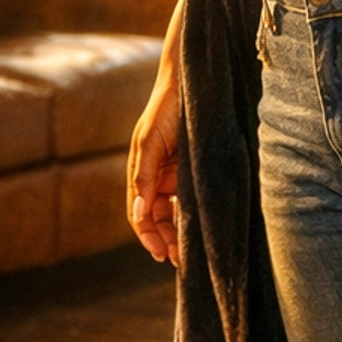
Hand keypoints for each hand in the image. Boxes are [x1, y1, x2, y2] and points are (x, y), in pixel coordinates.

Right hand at [128, 70, 181, 265]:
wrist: (191, 82)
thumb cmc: (165, 108)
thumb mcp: (150, 143)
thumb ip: (143, 177)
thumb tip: (140, 213)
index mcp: (142, 171)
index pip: (140, 213)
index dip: (148, 235)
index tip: (161, 254)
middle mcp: (158, 176)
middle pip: (158, 217)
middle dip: (165, 238)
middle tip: (178, 259)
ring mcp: (176, 173)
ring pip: (175, 211)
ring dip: (179, 231)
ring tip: (189, 252)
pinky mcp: (194, 168)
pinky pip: (191, 198)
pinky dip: (193, 214)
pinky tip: (201, 229)